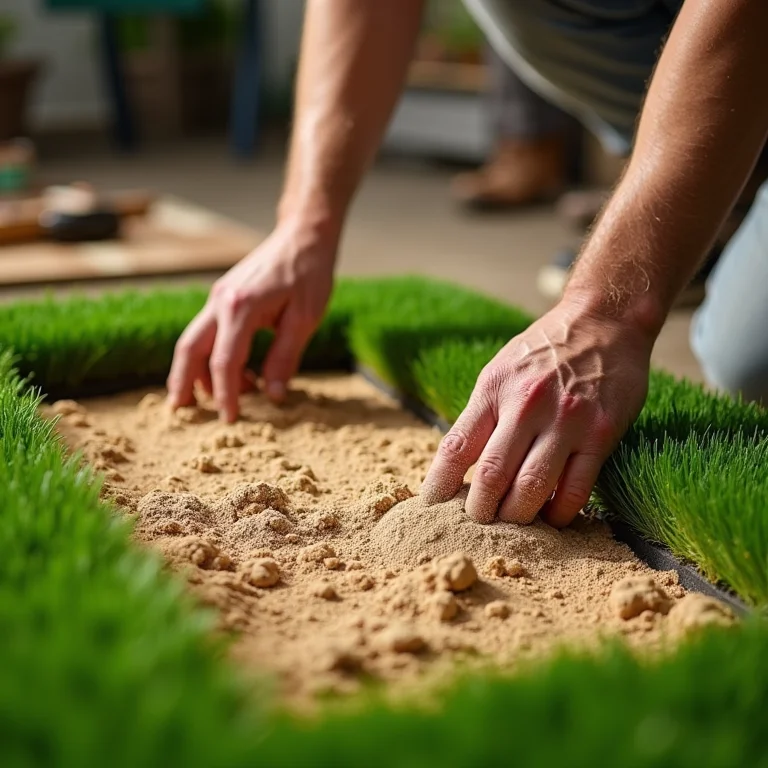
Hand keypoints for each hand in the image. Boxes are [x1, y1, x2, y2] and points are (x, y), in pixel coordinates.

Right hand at [167, 222, 335, 421]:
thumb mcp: (305, 319)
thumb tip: (272, 396)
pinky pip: (208, 331)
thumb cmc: (308, 275)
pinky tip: (237, 373)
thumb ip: (285, 358)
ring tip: (218, 398)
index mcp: (241, 308)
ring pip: (194, 340)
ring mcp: (218, 297)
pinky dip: (212, 355)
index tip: (230, 420)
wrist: (303, 236)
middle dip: (182, 383)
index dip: (226, 395)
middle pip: (189, 349)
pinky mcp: (224, 296)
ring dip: (198, 371)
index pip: (224, 362)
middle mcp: (221, 301)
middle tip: (181, 412)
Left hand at [420, 300, 652, 527]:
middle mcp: (526, 405)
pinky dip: (559, 512)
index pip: (456, 447)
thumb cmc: (544, 351)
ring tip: (509, 524)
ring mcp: (566, 421)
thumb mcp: (500, 371)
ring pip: (532, 488)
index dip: (438, 484)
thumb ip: (482, 414)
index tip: (430, 507)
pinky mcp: (600, 434)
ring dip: (516, 516)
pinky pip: (576, 488)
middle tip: (476, 524)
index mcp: (494, 389)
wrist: (603, 322)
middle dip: (479, 510)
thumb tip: (459, 465)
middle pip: (491, 475)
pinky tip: (551, 517)